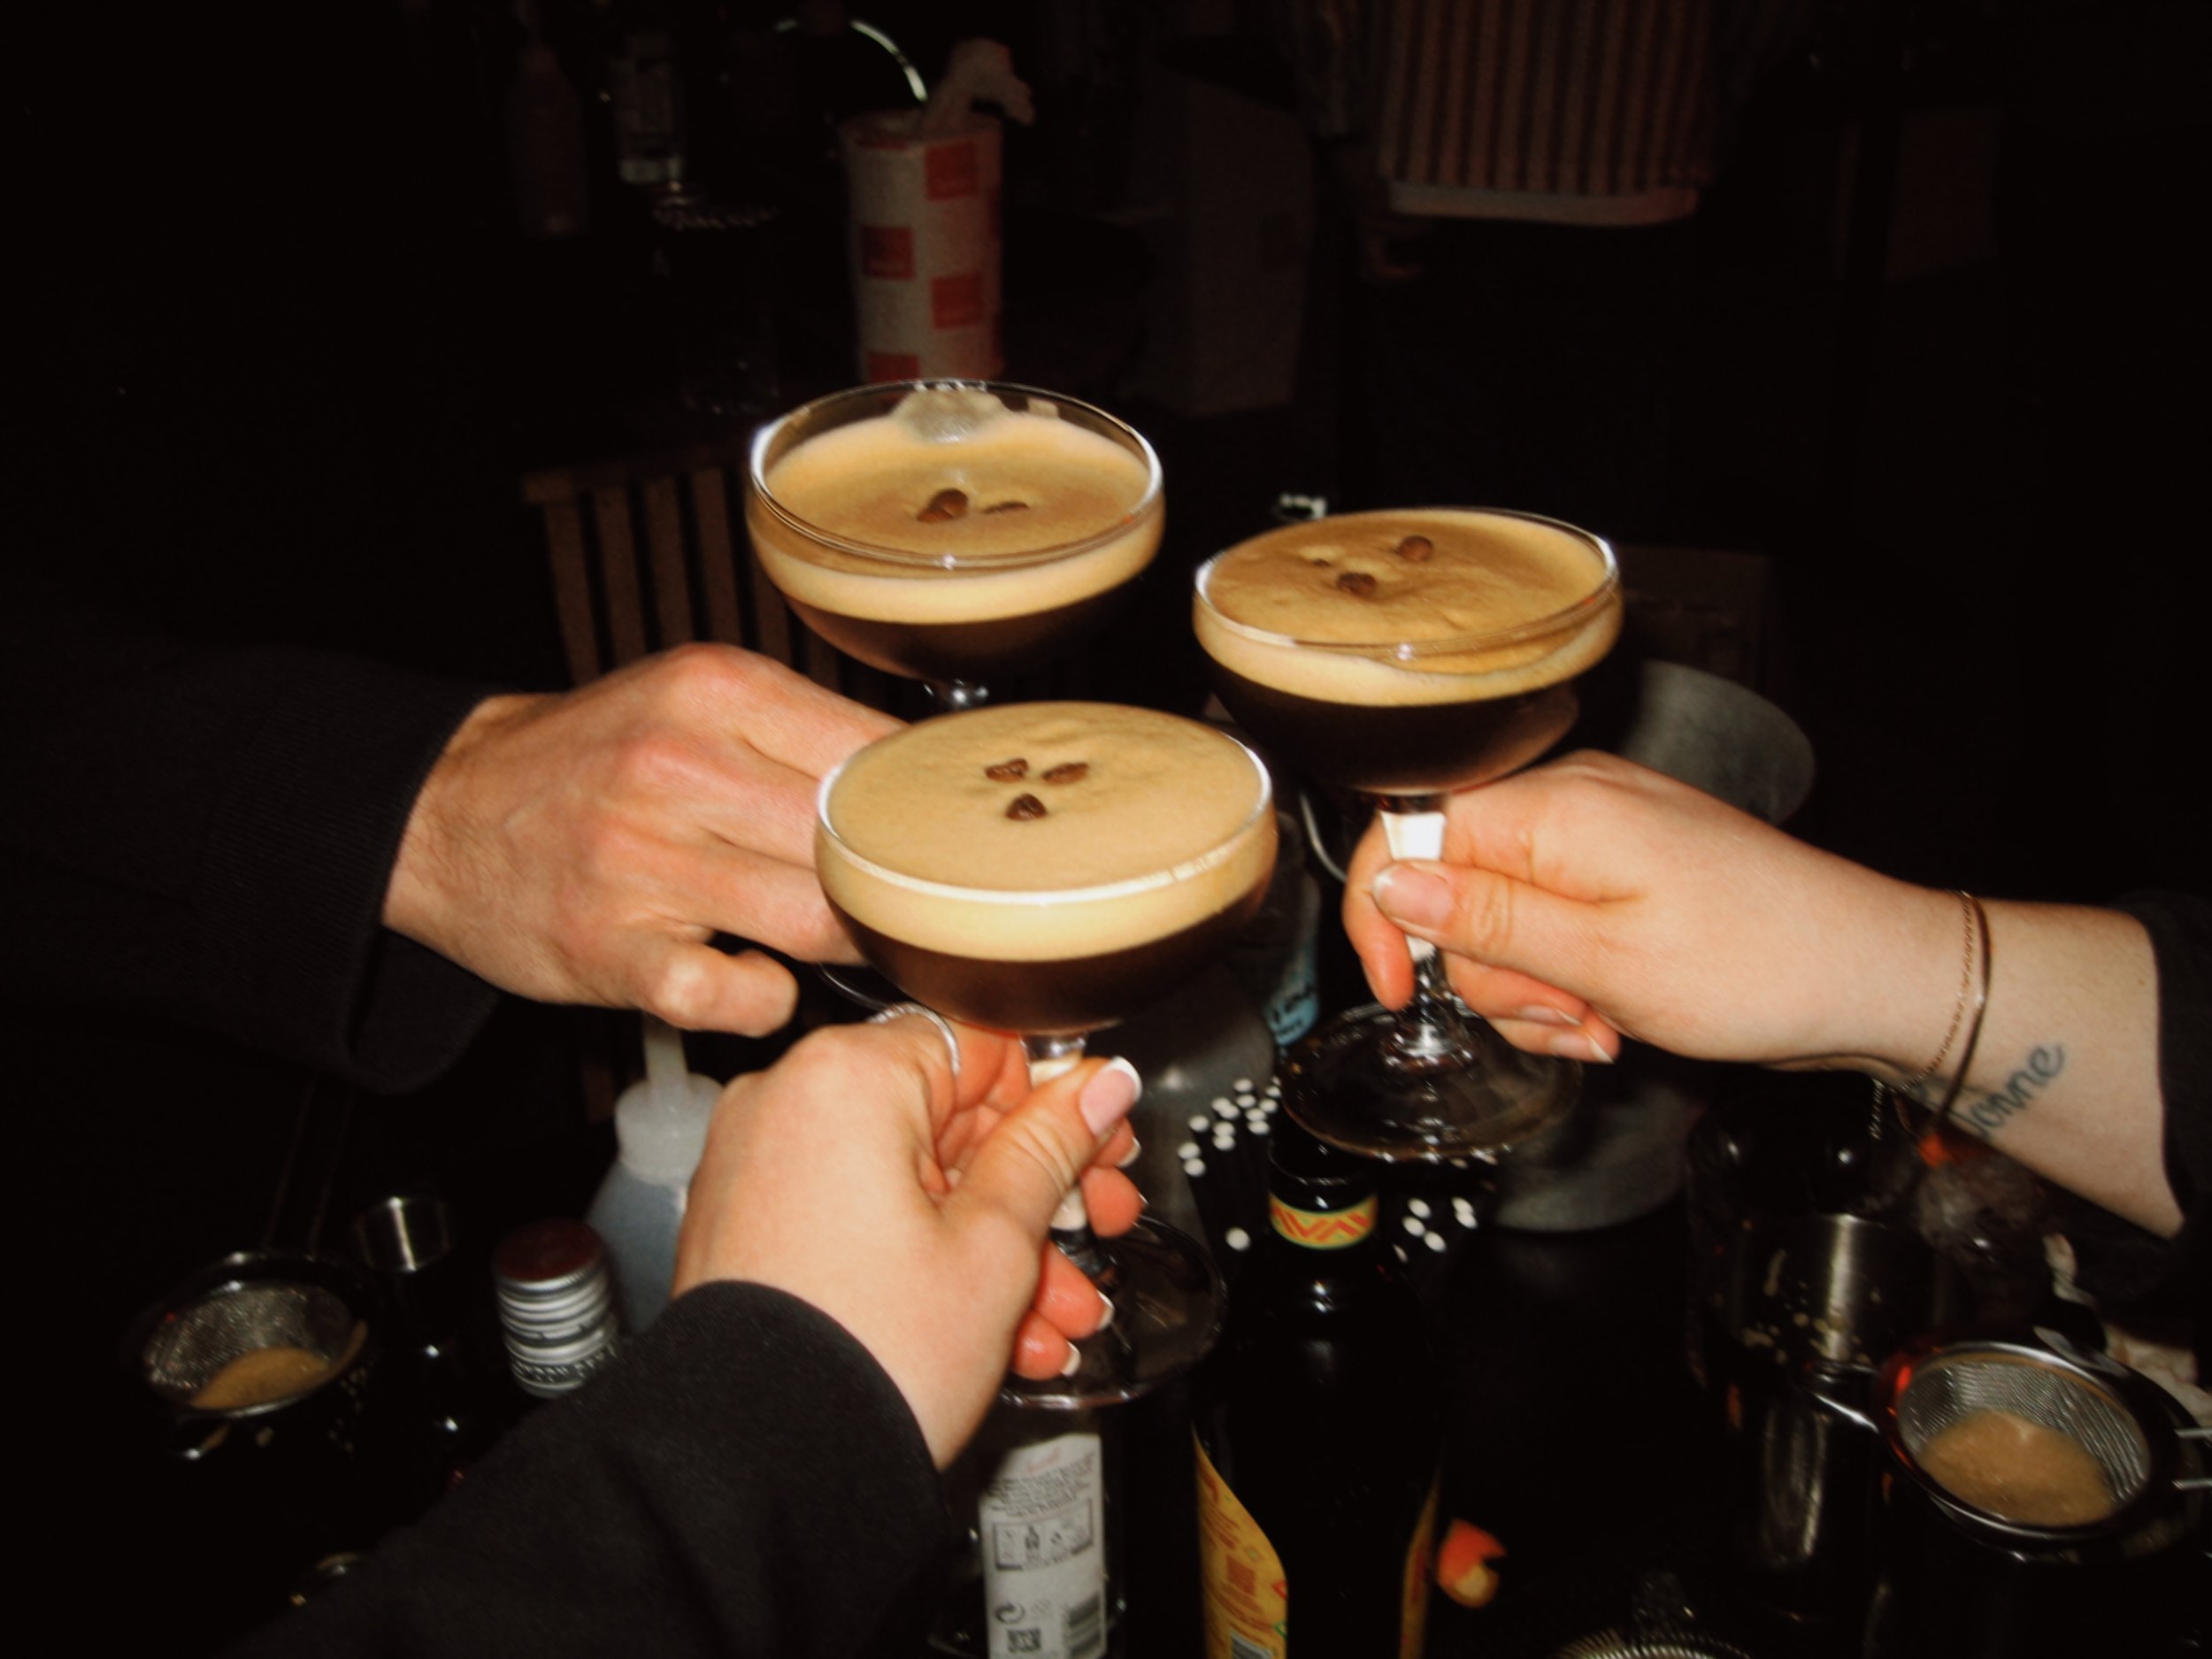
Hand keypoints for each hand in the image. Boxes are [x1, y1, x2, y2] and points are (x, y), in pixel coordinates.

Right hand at [384, 645, 899, 1035]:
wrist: (444, 811)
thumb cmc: (596, 759)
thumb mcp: (694, 703)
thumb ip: (801, 731)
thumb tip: (923, 783)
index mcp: (714, 690)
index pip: (873, 755)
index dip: (917, 812)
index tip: (935, 843)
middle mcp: (676, 765)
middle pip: (851, 843)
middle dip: (886, 885)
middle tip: (891, 904)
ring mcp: (640, 860)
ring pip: (812, 919)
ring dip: (838, 943)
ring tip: (825, 936)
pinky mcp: (610, 948)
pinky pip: (736, 996)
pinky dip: (761, 999)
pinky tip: (748, 976)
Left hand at [673, 1016, 1144, 1466]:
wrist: (761, 1475)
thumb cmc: (868, 1356)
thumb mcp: (993, 1245)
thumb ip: (1050, 1149)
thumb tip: (1098, 1087)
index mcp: (845, 1078)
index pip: (981, 1047)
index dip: (1054, 1103)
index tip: (1100, 1145)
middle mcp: (788, 1104)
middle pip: (946, 1121)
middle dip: (1034, 1191)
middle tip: (1097, 1223)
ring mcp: (760, 1169)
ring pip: (910, 1185)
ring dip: (993, 1245)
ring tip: (1061, 1311)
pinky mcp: (750, 1229)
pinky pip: (860, 1222)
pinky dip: (925, 1263)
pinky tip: (1002, 1330)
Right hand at [1344, 751, 1958, 1071]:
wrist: (1869, 974)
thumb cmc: (1760, 963)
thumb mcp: (1605, 960)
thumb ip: (1488, 920)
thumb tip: (1390, 882)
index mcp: (1557, 808)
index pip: (1411, 833)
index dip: (1386, 915)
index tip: (1398, 990)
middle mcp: (1571, 805)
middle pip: (1453, 891)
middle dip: (1493, 976)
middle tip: (1566, 1015)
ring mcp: (1598, 839)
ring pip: (1499, 924)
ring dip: (1534, 994)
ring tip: (1603, 1022)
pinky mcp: (1620, 874)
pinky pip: (1549, 929)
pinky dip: (1566, 983)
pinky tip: (1614, 1014)